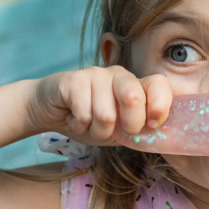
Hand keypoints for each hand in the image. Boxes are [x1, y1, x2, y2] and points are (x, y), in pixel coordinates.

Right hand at [27, 66, 172, 144]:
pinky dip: (78, 126)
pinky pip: (84, 114)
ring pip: (106, 115)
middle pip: (134, 99)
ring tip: (88, 124)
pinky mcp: (74, 80)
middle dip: (127, 126)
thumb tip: (156, 134)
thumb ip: (137, 130)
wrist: (49, 111)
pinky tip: (73, 118)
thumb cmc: (89, 121)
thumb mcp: (118, 130)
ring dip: (96, 132)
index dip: (159, 107)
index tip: (151, 126)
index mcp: (135, 86)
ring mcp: (96, 74)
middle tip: (114, 131)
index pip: (159, 84)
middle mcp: (119, 75)